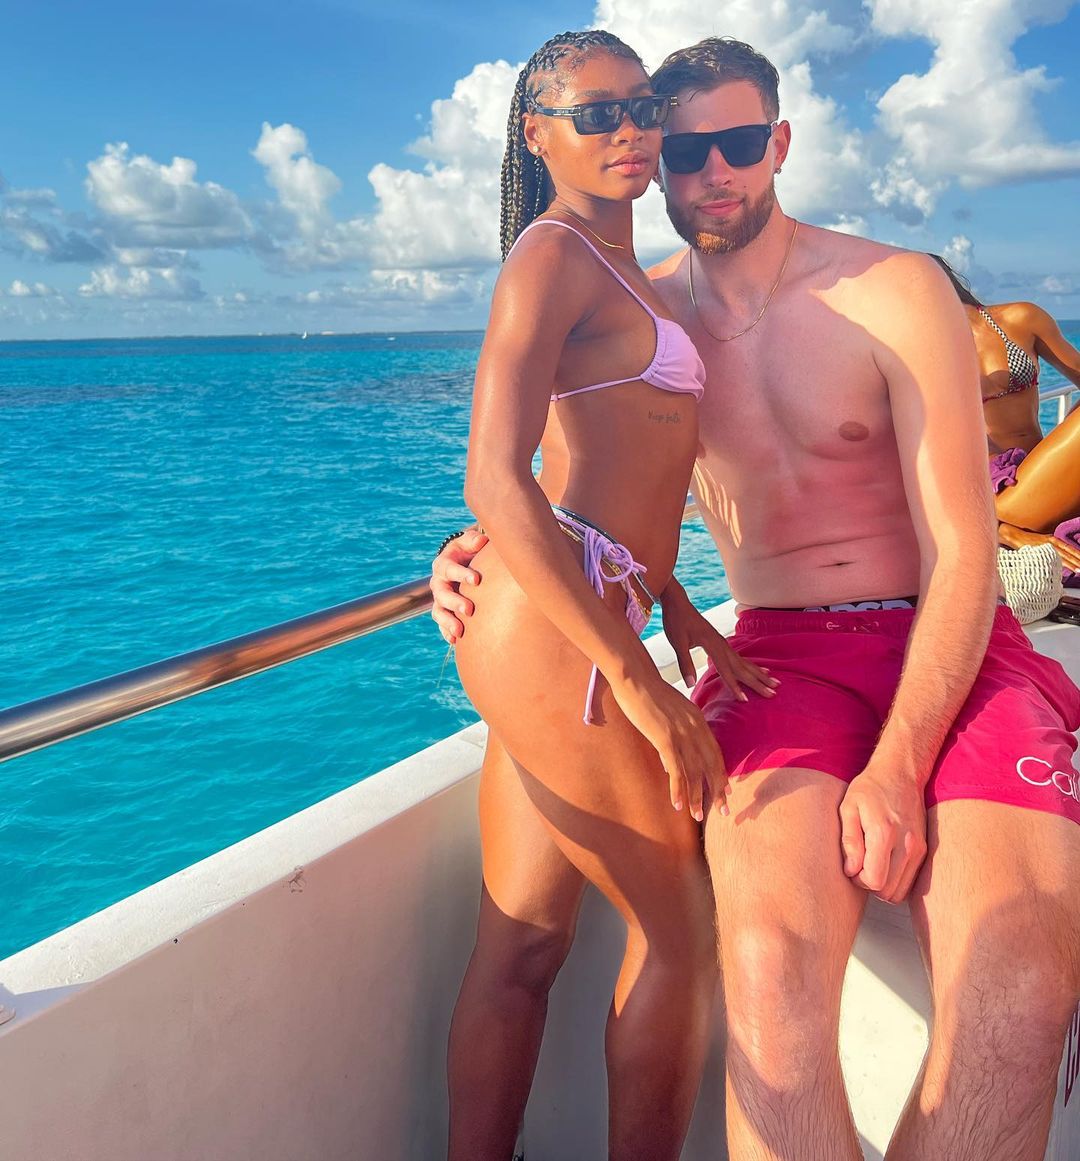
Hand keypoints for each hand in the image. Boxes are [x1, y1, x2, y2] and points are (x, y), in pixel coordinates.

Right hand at [430, 528, 488, 643]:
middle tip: (469, 610)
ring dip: (448, 622)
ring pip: (438, 611)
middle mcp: (438, 582)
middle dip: (454, 602)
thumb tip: (481, 540)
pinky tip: (455, 640)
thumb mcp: (470, 542)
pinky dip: (446, 632)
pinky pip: (441, 624)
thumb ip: (474, 540)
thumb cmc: (470, 551)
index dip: (461, 574)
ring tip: (460, 631)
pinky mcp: (444, 611)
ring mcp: (440, 599)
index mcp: (444, 564)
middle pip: (441, 593)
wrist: (465, 564)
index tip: (476, 580)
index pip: (449, 569)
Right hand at [610, 671, 730, 822]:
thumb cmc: (647, 692)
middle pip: (711, 766)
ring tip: (698, 816)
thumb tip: (670, 757)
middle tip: (722, 812)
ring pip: (695, 772)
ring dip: (697, 797)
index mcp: (698, 719)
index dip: (721, 774)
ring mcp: (681, 734)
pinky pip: (676, 770)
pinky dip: (678, 789)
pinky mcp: (665, 739)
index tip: (725, 792)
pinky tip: (678, 804)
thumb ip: (675, 731)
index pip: (715, 752)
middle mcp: (695, 728)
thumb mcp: (670, 710)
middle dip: (717, 792)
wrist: (635, 676)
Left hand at [662, 579, 777, 697]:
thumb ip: (685, 663)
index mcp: (713, 645)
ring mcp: (724, 643)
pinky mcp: (722, 643)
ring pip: (744, 663)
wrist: (678, 603)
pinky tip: (761, 670)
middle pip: (742, 667)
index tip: (745, 699)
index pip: (726, 670)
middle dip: (757, 682)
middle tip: (773, 694)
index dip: (735, 685)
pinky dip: (752, 666)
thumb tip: (689, 684)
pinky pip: (740, 658)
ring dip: (760, 674)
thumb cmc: (676, 622)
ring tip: (774, 683)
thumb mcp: (677, 642)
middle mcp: (722, 644)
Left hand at [838, 767, 927, 902]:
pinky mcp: (924, 850)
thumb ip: (850, 841)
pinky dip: (896, 880)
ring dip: (884, 885)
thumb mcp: (848, 808)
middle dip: (870, 885)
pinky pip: (910, 881)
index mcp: (884, 833)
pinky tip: (885, 863)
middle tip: (860, 866)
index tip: (852, 866)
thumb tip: (851, 871)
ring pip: (901, 891)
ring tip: (872, 864)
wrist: (900, 773)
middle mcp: (906, 844)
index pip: (875, 881)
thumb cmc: (869, 789)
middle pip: (888, 891)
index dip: (859, 880)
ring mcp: (919, 848)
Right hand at [998, 521, 1079, 572]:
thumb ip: (1048, 550)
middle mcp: (1052, 542)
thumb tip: (1054, 560)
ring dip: (1072, 563)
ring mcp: (1047, 546)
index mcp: (1053, 540)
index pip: (1068, 549)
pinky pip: (1054, 557)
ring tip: (1079, 569)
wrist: (1014, 535)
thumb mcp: (1040, 544)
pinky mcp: (1041, 549)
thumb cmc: (1025, 541)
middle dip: (1077, 560)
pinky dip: (1062, 562)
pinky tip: (1067, 567)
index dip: (1077, 554)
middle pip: (1068, 553)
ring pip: (1063, 556)